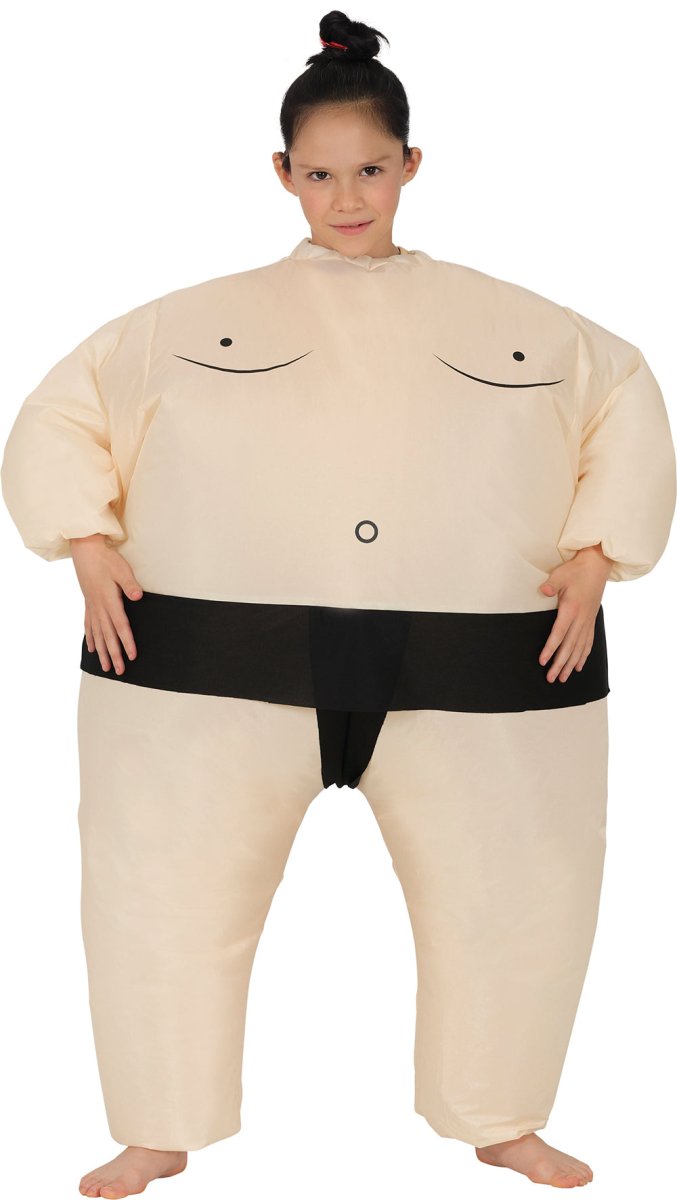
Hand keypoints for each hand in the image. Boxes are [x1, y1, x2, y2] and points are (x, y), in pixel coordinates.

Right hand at [70, 534, 143, 675]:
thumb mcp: (121, 569)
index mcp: (109, 601)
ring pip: (97, 634)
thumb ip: (129, 584)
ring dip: (102, 652)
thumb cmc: (106, 559)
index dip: (126, 642)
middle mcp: (99, 607)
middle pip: (108, 636)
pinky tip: (92, 649)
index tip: (132, 656)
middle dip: (114, 655)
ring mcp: (92, 607)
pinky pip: (89, 626)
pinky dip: (91, 639)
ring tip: (105, 667)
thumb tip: (138, 596)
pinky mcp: (88, 604)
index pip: (120, 626)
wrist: (85, 551)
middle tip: (119, 671)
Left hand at [537, 544, 613, 682]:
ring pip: (579, 648)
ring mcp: (588, 621)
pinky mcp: (592, 620)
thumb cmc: (577, 570)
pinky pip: (588, 642)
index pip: (559, 634)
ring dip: (570, 664)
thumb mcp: (561, 574)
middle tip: (550, 678)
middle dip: (559, 664)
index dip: (551, 649)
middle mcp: (581, 619)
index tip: (543, 661)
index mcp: (571, 609)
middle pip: (569, 646)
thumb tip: (543, 591)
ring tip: (563, 678)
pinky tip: (579, 666)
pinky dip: (583, 655)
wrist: (598, 565)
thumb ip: (551, 585)